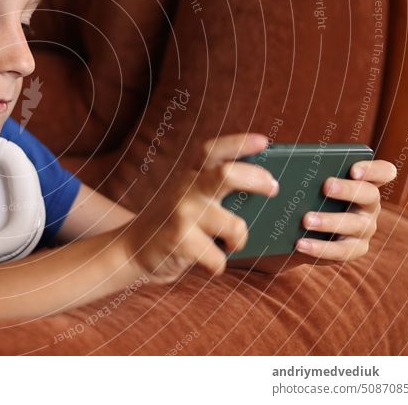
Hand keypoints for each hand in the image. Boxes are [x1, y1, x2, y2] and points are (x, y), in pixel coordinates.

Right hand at [122, 133, 277, 283]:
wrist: (133, 248)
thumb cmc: (174, 223)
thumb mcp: (188, 195)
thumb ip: (214, 187)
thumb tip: (265, 188)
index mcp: (191, 175)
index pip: (214, 150)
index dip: (240, 143)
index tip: (264, 142)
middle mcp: (186, 188)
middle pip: (227, 175)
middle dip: (257, 180)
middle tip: (274, 189)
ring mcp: (182, 213)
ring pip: (235, 227)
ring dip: (239, 241)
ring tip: (229, 244)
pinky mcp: (179, 240)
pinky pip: (219, 259)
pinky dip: (219, 265)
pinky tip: (207, 261)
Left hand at [295, 158, 397, 261]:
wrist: (297, 232)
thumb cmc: (307, 198)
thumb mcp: (309, 184)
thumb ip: (307, 172)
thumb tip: (283, 166)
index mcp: (364, 182)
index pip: (383, 172)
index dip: (373, 169)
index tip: (354, 169)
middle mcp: (369, 205)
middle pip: (370, 194)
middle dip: (348, 190)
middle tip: (326, 186)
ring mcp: (365, 228)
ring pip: (355, 224)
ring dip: (330, 221)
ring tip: (306, 220)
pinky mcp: (354, 249)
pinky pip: (341, 251)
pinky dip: (320, 248)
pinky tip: (301, 244)